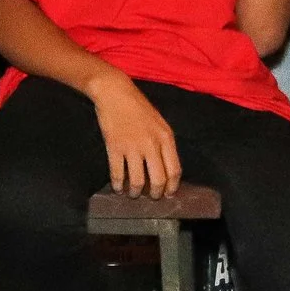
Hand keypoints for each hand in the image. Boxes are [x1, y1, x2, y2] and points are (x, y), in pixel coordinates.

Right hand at [89, 72, 181, 196]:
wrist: (116, 93)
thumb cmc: (139, 107)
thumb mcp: (159, 123)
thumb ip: (164, 144)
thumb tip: (165, 168)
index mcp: (166, 138)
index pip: (174, 170)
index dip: (172, 186)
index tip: (169, 194)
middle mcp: (152, 145)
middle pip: (159, 179)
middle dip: (156, 194)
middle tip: (151, 197)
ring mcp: (133, 147)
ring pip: (138, 181)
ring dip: (136, 192)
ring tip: (134, 194)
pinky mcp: (115, 148)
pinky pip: (118, 174)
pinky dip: (118, 185)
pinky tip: (118, 188)